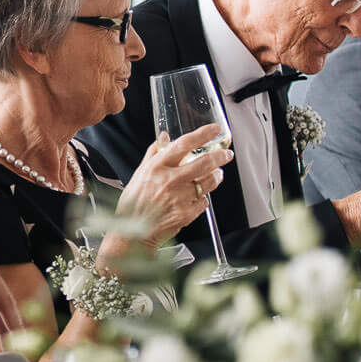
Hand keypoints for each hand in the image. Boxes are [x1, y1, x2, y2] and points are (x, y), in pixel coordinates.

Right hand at [112, 126, 231, 246]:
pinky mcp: (187, 213)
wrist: (134, 232)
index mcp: (156, 167)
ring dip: (216, 176)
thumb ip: (154, 153)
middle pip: (204, 163)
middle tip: (226, 154)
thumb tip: (165, 137)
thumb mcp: (139, 173)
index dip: (203, 134)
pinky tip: (197, 196)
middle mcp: (169, 181)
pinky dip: (203, 197)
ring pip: (209, 182)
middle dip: (220, 156)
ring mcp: (179, 198)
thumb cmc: (135, 203)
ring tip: (216, 174)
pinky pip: (204, 201)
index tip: (214, 130)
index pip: (184, 144)